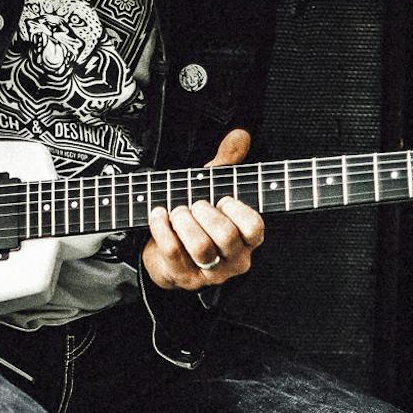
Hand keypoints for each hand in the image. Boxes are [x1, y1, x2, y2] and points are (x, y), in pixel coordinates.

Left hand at [142, 128, 264, 290]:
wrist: (168, 258)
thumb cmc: (197, 222)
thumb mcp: (211, 189)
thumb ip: (227, 163)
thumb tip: (240, 135)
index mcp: (248, 241)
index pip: (254, 228)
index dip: (236, 210)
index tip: (221, 199)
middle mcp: (234, 260)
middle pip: (226, 237)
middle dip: (205, 213)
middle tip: (193, 204)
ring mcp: (210, 273)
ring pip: (201, 248)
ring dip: (184, 222)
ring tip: (177, 211)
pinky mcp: (184, 277)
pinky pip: (172, 251)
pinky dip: (161, 227)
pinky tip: (158, 214)